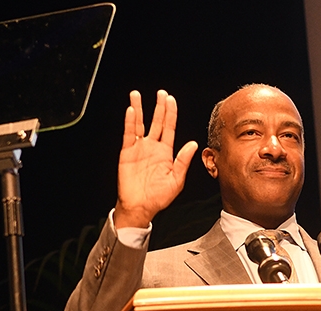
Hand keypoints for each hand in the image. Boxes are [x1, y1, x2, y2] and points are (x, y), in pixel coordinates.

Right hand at [114, 90, 197, 227]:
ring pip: (140, 124)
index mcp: (166, 153)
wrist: (140, 207)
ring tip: (137, 95)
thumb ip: (183, 161)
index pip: (169, 128)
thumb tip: (193, 145)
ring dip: (140, 109)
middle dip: (159, 107)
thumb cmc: (158, 197)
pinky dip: (130, 123)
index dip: (170, 114)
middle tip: (161, 94)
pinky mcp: (127, 153)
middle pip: (156, 122)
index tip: (171, 100)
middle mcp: (153, 148)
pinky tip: (132, 111)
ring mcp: (139, 149)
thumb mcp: (176, 180)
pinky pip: (129, 135)